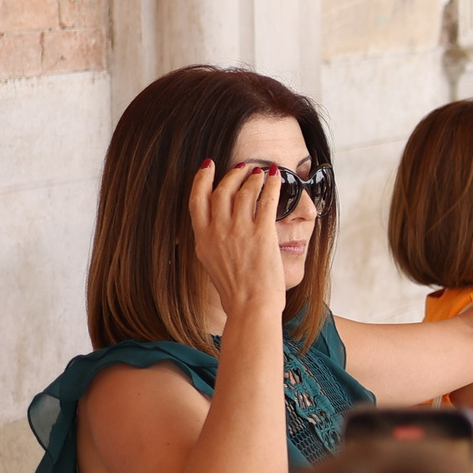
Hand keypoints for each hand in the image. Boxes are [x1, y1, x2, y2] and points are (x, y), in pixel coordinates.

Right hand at [189, 158, 285, 320]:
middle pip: (221, 191)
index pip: (196, 200)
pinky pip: (266, 200)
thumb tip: (215, 232)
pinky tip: (276, 177)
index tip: (207, 165)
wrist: (250, 306)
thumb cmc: (235, 292)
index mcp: (202, 239)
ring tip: (260, 173)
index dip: (201, 179)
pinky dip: (271, 185)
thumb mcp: (211, 265)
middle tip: (242, 168)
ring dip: (253, 179)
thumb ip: (211, 244)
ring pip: (244, 192)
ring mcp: (239, 231)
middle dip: (232, 175)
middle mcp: (217, 231)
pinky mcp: (261, 234)